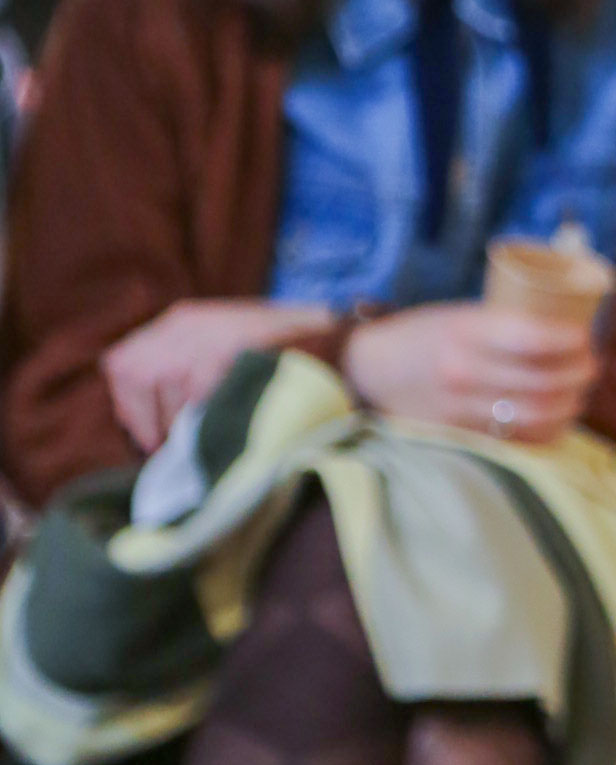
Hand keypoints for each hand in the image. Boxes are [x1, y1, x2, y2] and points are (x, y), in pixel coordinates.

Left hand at [101, 300, 331, 456]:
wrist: (345, 353)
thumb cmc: (292, 357)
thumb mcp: (232, 345)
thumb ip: (193, 365)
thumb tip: (159, 419)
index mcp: (183, 320)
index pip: (122, 363)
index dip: (129, 403)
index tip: (150, 431)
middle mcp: (185, 326)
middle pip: (132, 377)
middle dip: (147, 418)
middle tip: (170, 445)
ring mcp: (203, 343)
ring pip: (163, 399)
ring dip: (180, 426)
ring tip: (210, 436)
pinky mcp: (221, 364)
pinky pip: (192, 411)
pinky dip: (203, 430)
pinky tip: (226, 432)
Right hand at [343, 303, 597, 445]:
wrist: (374, 369)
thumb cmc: (426, 333)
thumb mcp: (461, 315)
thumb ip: (505, 325)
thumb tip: (568, 332)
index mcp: (464, 331)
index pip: (532, 338)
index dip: (570, 340)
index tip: (584, 336)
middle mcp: (463, 372)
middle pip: (543, 382)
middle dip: (580, 374)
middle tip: (592, 364)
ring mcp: (462, 408)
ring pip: (537, 415)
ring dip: (571, 404)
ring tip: (580, 391)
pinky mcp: (463, 435)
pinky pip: (520, 440)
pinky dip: (549, 431)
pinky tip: (559, 418)